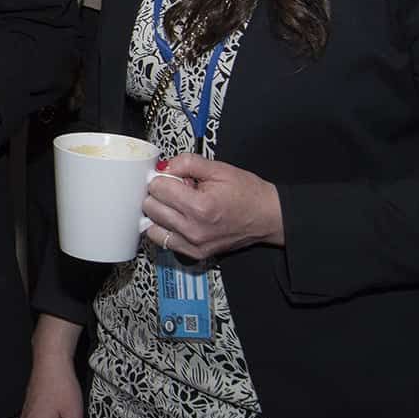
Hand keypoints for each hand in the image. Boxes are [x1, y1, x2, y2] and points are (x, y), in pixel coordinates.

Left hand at [140, 153, 283, 258]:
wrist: (268, 217)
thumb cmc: (248, 194)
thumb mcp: (219, 169)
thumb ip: (188, 163)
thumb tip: (164, 166)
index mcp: (200, 206)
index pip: (158, 187)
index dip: (163, 177)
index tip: (172, 176)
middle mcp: (194, 229)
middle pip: (150, 206)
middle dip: (159, 193)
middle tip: (176, 188)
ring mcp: (193, 245)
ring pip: (151, 226)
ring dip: (159, 212)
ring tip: (177, 204)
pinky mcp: (195, 254)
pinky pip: (163, 240)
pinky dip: (163, 228)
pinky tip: (177, 218)